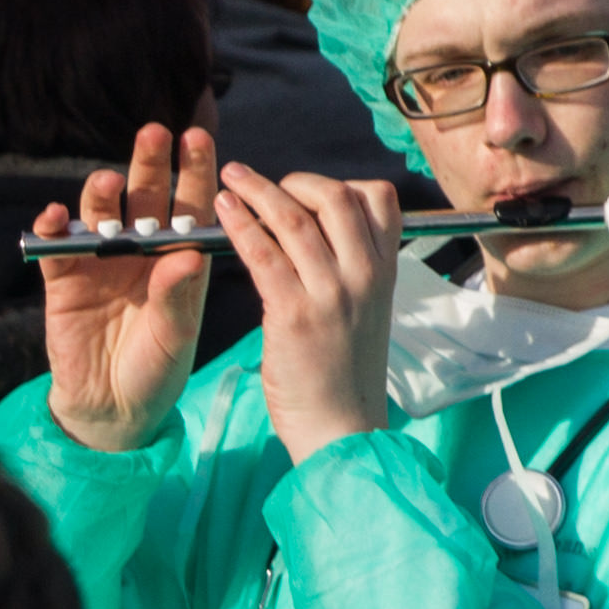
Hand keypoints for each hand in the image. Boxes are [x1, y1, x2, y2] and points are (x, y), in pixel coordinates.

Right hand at [39, 123, 220, 452]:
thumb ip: (178, 296)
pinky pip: (56, 245)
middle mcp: (140, 251)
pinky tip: (56, 217)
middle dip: (149, 163)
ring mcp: (100, 261)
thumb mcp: (176, 337)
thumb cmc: (157, 371)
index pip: (190, 205)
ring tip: (108, 183)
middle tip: (155, 133)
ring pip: (100, 213)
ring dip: (101, 194)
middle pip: (144, 196)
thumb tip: (186, 253)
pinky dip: (53, 228)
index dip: (193, 171)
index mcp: (178, 258)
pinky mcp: (63, 278)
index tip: (198, 138)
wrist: (111, 410)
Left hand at [215, 162, 399, 466]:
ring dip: (255, 191)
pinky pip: (263, 253)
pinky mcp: (294, 314)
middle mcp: (364, 275)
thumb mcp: (367, 310)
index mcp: (385, 270)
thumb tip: (314, 226)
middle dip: (291, 180)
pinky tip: (223, 210)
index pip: (378, 198)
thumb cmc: (343, 373)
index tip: (304, 192)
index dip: (338, 183)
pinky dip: (240, 223)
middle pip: (334, 196)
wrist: (340, 429)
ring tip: (229, 179)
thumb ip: (351, 267)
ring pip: (293, 219)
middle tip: (256, 180)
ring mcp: (331, 293)